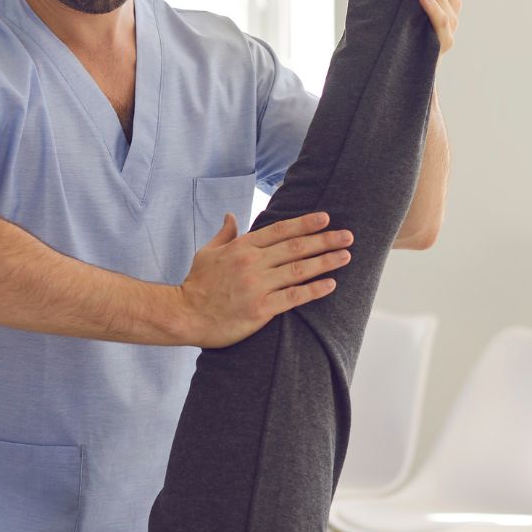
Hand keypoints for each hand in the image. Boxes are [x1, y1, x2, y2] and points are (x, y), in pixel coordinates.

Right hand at [176, 211, 353, 347]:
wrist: (184, 315)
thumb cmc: (196, 284)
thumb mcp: (207, 253)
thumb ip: (224, 234)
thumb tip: (231, 216)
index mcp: (242, 247)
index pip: (279, 230)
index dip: (304, 223)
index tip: (325, 218)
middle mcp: (252, 263)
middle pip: (295, 247)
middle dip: (324, 240)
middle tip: (347, 236)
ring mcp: (257, 286)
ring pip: (299, 270)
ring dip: (325, 262)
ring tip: (345, 256)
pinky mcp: (261, 309)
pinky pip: (293, 297)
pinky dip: (313, 290)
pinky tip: (330, 284)